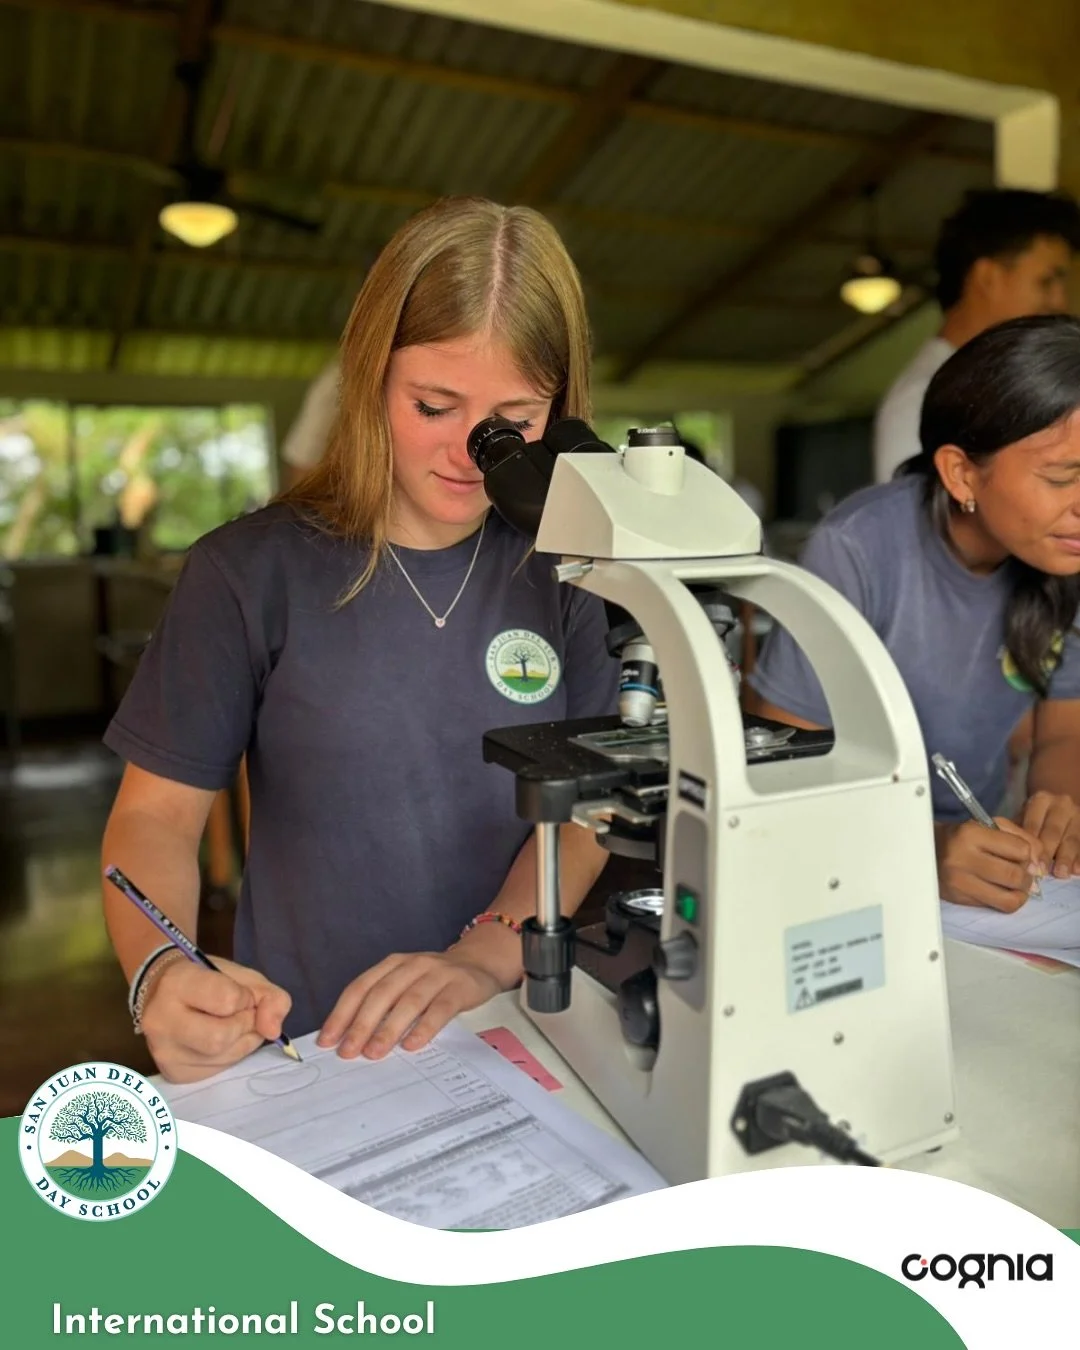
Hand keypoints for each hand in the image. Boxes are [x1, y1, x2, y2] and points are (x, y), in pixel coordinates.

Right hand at [140, 956, 291, 1083]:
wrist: (162, 991)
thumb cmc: (207, 979)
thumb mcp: (243, 977)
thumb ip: (270, 997)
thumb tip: (273, 1031)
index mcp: (176, 983)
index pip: (227, 1000)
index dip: (244, 998)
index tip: (237, 993)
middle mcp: (162, 1021)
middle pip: (222, 1037)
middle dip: (244, 1025)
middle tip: (240, 1014)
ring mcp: (164, 1051)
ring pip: (222, 1058)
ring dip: (242, 1042)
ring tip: (232, 1026)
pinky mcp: (173, 1072)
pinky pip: (216, 1071)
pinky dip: (230, 1057)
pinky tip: (220, 1042)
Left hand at [317, 950, 502, 1060]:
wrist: (478, 962)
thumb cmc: (433, 982)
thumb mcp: (406, 984)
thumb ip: (383, 1004)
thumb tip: (351, 1039)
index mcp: (392, 964)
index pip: (361, 987)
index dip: (342, 1013)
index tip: (327, 1040)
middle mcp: (412, 965)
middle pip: (381, 994)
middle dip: (361, 1024)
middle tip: (348, 1052)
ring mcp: (437, 974)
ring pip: (409, 1001)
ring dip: (389, 1028)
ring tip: (375, 1053)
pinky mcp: (459, 987)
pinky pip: (440, 1008)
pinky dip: (425, 1027)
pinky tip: (413, 1045)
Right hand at [935, 818, 1046, 911]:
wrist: (928, 850)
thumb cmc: (965, 837)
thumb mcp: (992, 826)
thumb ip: (1023, 839)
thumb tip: (1040, 867)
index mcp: (972, 834)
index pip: (1020, 850)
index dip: (1028, 855)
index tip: (1023, 857)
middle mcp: (963, 858)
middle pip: (1015, 876)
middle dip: (1027, 877)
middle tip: (1023, 874)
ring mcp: (960, 881)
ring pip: (1009, 899)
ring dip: (1020, 894)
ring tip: (1016, 886)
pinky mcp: (959, 898)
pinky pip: (996, 907)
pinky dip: (1006, 901)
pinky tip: (1003, 892)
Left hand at [1019, 791, 1079, 876]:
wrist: (1060, 809)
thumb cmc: (1035, 819)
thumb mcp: (1025, 818)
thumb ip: (1018, 833)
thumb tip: (1009, 856)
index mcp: (1041, 800)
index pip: (1034, 824)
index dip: (1030, 844)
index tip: (1027, 862)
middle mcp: (1061, 804)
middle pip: (1053, 831)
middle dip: (1047, 853)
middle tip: (1041, 871)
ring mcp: (1078, 815)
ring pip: (1072, 839)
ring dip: (1066, 858)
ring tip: (1061, 874)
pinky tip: (1077, 870)